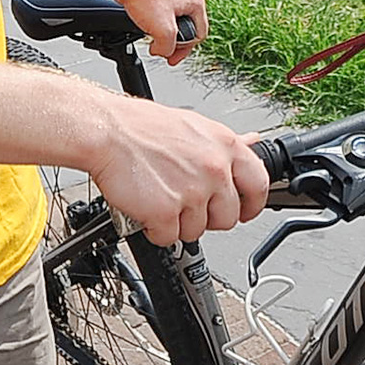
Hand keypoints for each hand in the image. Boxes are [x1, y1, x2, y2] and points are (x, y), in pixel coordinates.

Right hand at [89, 93, 270, 244]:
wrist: (106, 131)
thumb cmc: (142, 127)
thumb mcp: (195, 126)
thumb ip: (225, 144)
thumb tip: (252, 142)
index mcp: (225, 146)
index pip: (258, 185)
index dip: (251, 204)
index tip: (242, 210)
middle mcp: (214, 169)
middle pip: (227, 216)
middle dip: (207, 217)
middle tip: (187, 204)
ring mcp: (192, 193)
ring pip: (197, 230)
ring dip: (178, 223)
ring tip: (160, 199)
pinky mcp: (166, 212)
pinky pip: (168, 238)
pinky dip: (155, 230)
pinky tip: (147, 209)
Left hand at [118, 0, 207, 63]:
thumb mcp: (163, 30)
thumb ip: (168, 47)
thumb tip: (164, 52)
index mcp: (196, 3)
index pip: (199, 34)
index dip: (185, 50)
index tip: (172, 58)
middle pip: (186, 28)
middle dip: (173, 42)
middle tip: (162, 51)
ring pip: (173, 21)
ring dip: (163, 33)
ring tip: (152, 39)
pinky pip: (163, 13)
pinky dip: (156, 23)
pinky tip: (147, 26)